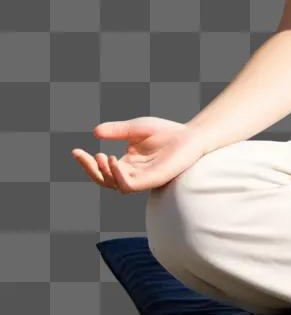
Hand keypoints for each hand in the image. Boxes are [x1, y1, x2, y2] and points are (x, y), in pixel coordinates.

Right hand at [71, 118, 207, 192]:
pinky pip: (131, 185)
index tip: (75, 151)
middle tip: (84, 155)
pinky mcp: (153, 180)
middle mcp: (131, 174)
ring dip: (104, 173)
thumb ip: (116, 131)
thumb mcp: (136, 128)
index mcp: (126, 164)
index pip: (101, 168)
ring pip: (115, 184)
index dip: (87, 163)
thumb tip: (94, 132)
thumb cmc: (166, 132)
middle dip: (90, 169)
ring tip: (101, 156)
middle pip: (104, 179)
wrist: (190, 135)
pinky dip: (119, 177)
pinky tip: (115, 163)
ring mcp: (142, 179)